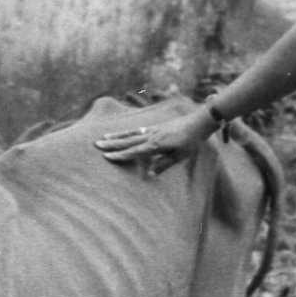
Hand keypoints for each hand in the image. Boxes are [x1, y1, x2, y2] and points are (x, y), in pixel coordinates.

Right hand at [93, 107, 215, 175]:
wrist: (199, 122)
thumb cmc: (192, 141)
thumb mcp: (180, 156)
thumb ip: (164, 164)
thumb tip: (150, 174)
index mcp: (156, 144)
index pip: (135, 151)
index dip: (120, 155)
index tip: (107, 156)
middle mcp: (151, 136)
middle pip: (128, 141)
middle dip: (112, 143)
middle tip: (96, 144)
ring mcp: (152, 130)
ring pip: (130, 134)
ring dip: (116, 136)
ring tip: (103, 137)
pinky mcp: (155, 127)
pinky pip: (137, 130)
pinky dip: (127, 132)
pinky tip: (121, 134)